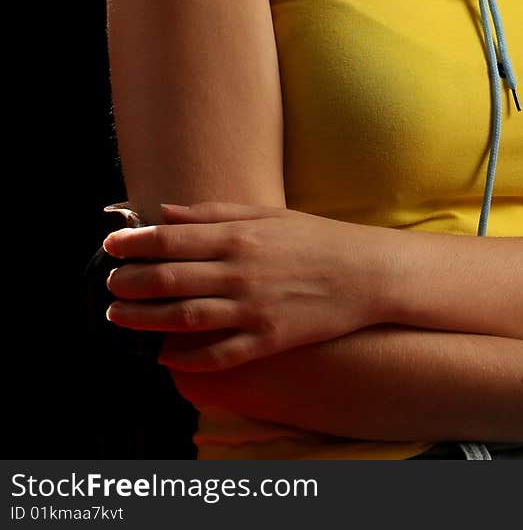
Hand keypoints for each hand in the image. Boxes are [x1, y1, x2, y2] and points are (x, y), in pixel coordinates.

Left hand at [103, 201, 391, 371]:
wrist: (366, 273)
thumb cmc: (315, 238)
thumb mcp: (266, 215)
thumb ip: (214, 214)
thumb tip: (166, 213)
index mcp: (239, 236)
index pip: (172, 239)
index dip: (135, 244)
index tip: (110, 246)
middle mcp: (240, 272)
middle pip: (170, 279)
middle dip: (130, 282)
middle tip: (108, 284)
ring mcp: (252, 309)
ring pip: (184, 317)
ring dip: (145, 319)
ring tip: (118, 317)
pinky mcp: (267, 339)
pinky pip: (218, 354)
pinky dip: (188, 358)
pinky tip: (165, 356)